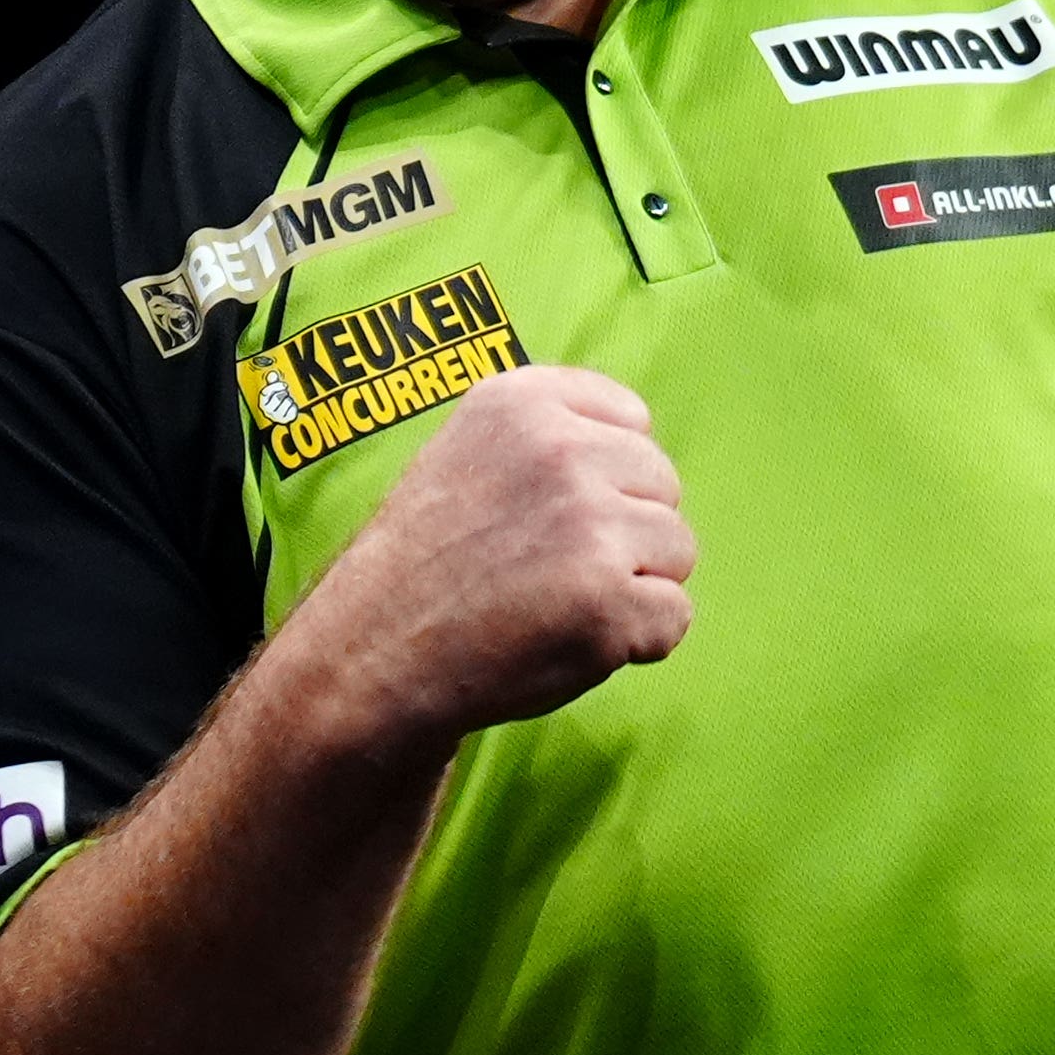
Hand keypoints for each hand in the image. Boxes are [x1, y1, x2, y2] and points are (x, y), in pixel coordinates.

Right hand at [283, 365, 695, 748]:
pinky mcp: (609, 603)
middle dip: (625, 530)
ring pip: (678, 550)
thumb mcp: (470, 448)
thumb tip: (641, 443)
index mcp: (524, 402)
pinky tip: (569, 639)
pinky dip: (636, 642)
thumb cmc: (432, 558)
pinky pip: (674, 617)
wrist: (376, 653)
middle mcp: (561, 451)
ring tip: (557, 602)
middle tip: (549, 567)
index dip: (605, 476)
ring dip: (634, 585)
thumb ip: (551, 431)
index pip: (632, 420)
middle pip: (663, 484)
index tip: (550, 510)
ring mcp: (590, 528)